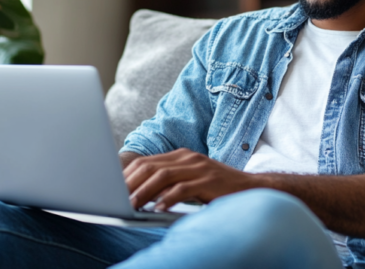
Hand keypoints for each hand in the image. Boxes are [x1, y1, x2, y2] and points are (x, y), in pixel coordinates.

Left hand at [123, 148, 261, 209]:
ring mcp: (199, 168)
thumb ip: (169, 183)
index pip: (146, 161)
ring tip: (132, 205)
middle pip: (151, 167)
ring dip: (144, 192)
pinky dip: (167, 199)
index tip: (113, 188)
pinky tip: (158, 209)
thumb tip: (140, 195)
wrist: (251, 188)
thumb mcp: (190, 181)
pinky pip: (183, 189)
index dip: (128, 174)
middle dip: (131, 183)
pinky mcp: (209, 180)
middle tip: (117, 198)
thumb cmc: (216, 189)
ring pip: (163, 176)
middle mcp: (188, 158)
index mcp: (181, 156)